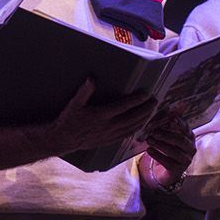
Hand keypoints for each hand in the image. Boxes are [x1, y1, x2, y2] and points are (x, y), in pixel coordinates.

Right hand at [44, 79, 159, 154]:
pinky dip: (137, 129)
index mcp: (101, 115)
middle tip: (155, 101)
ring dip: (144, 119)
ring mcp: (110, 135)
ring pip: (132, 127)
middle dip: (146, 109)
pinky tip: (141, 125)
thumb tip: (91, 78)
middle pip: (133, 117)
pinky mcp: (109, 141)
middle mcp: (108, 126)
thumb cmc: (68, 120)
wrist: (64, 140)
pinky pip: (127, 135)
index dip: (137, 100)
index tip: (146, 93)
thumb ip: (84, 91)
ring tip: (152, 111)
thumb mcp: (74, 104)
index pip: (124, 106)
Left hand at [142, 114, 194, 188]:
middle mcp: (191, 148)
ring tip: (149, 140)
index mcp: (190, 137)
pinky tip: (149, 150)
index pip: (186, 128)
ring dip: (161, 145)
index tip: (170, 119)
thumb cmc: (168, 148)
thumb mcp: (168, 135)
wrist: (167, 170)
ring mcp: (186, 160)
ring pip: (175, 152)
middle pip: (181, 140)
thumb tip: (164, 110)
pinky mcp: (178, 170)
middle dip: (166, 135)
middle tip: (154, 131)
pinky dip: (158, 155)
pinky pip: (168, 162)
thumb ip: (167, 124)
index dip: (179, 123)